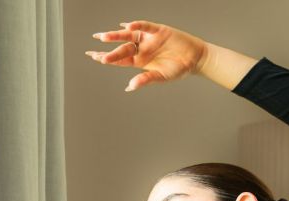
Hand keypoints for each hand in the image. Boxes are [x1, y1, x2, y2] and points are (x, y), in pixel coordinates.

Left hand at [86, 20, 208, 91]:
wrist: (194, 59)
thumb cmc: (177, 69)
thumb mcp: (160, 77)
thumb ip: (145, 80)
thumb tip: (129, 87)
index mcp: (140, 61)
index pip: (120, 59)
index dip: (108, 58)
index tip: (95, 57)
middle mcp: (142, 48)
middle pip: (122, 48)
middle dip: (109, 49)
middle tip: (94, 52)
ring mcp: (149, 38)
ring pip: (129, 35)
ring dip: (117, 36)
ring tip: (104, 37)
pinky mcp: (158, 30)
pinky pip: (146, 26)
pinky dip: (138, 25)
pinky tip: (127, 25)